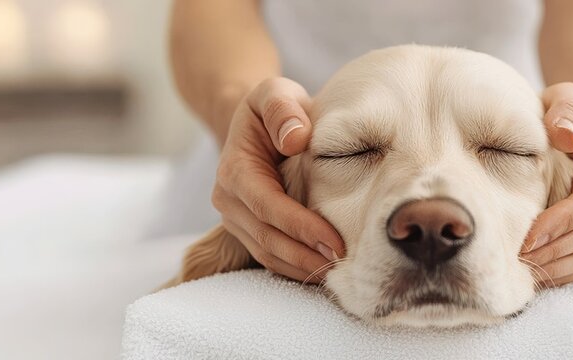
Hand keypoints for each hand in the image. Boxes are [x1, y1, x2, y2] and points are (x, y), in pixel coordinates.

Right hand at [212, 77, 344, 282]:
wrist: (260, 122)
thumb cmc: (275, 108)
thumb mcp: (276, 93)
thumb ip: (284, 109)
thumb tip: (296, 139)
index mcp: (235, 169)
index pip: (268, 206)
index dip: (300, 226)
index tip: (334, 241)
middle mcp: (228, 199)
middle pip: (267, 237)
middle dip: (305, 254)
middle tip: (344, 264)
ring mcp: (236, 219)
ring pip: (268, 254)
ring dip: (301, 267)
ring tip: (338, 274)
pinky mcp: (248, 231)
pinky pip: (270, 257)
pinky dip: (296, 267)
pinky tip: (323, 271)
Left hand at [522, 82, 572, 287]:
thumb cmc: (566, 113)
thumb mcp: (567, 98)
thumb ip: (566, 109)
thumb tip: (565, 136)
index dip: (563, 221)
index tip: (530, 235)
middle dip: (551, 251)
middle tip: (515, 260)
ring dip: (552, 268)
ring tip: (518, 275)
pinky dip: (555, 276)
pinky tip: (529, 280)